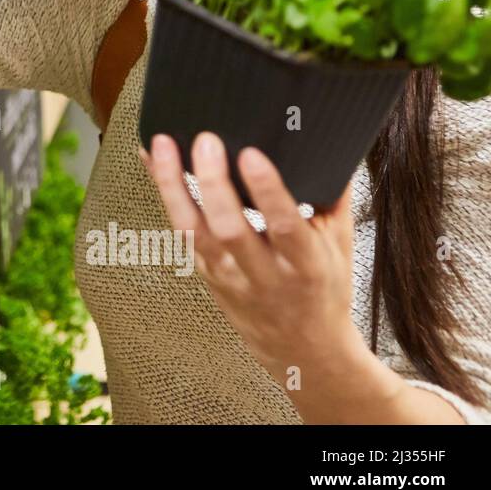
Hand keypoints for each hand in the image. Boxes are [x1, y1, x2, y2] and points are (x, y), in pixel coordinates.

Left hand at [140, 132, 364, 386]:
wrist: (300, 349)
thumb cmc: (323, 287)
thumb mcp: (340, 245)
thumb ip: (335, 196)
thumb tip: (334, 143)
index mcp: (305, 265)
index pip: (284, 226)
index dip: (267, 191)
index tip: (250, 153)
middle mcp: (263, 274)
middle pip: (230, 229)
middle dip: (214, 183)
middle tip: (206, 140)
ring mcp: (228, 276)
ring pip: (192, 232)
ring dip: (173, 186)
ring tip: (162, 144)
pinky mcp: (205, 273)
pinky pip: (179, 231)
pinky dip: (164, 193)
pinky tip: (150, 160)